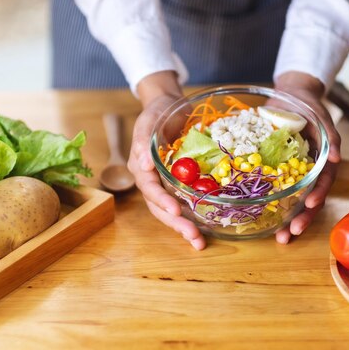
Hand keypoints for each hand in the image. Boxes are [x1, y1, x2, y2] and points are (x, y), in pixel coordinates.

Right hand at [128, 71, 206, 249]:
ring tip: (199, 242)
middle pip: (160, 207)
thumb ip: (143, 140)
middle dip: (176, 223)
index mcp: (141, 168)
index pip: (149, 189)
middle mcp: (153, 181)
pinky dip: (195, 215)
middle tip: (193, 237)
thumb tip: (142, 164)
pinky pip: (187, 201)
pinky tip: (208, 228)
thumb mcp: (149, 120)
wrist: (170, 107)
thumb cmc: (157, 113)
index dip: (161, 201)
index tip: (175, 209)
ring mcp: (167, 184)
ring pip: (173, 210)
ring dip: (185, 227)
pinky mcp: (182, 183)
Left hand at [273, 71, 340, 243]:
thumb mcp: (321, 117)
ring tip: (279, 237)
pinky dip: (268, 204)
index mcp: (321, 163)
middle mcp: (308, 172)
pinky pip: (272, 189)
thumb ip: (331, 137)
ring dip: (286, 220)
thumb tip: (336, 159)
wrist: (291, 95)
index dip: (318, 196)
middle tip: (290, 234)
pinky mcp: (275, 169)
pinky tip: (259, 217)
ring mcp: (292, 172)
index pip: (322, 184)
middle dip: (301, 218)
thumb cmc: (309, 106)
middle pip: (308, 200)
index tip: (310, 205)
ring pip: (291, 200)